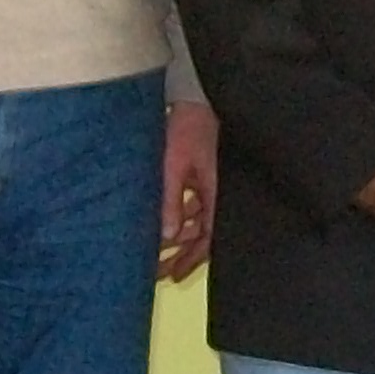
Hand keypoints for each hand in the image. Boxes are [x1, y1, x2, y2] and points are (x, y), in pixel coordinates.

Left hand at [158, 102, 218, 280]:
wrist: (198, 98)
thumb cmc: (189, 129)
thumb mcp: (176, 165)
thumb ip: (171, 199)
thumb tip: (166, 235)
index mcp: (215, 196)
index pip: (208, 238)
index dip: (191, 260)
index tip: (173, 276)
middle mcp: (216, 195)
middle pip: (201, 235)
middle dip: (181, 255)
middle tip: (159, 272)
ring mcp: (209, 186)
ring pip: (196, 222)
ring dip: (179, 238)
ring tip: (158, 253)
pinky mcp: (202, 176)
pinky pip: (192, 206)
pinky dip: (180, 219)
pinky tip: (165, 225)